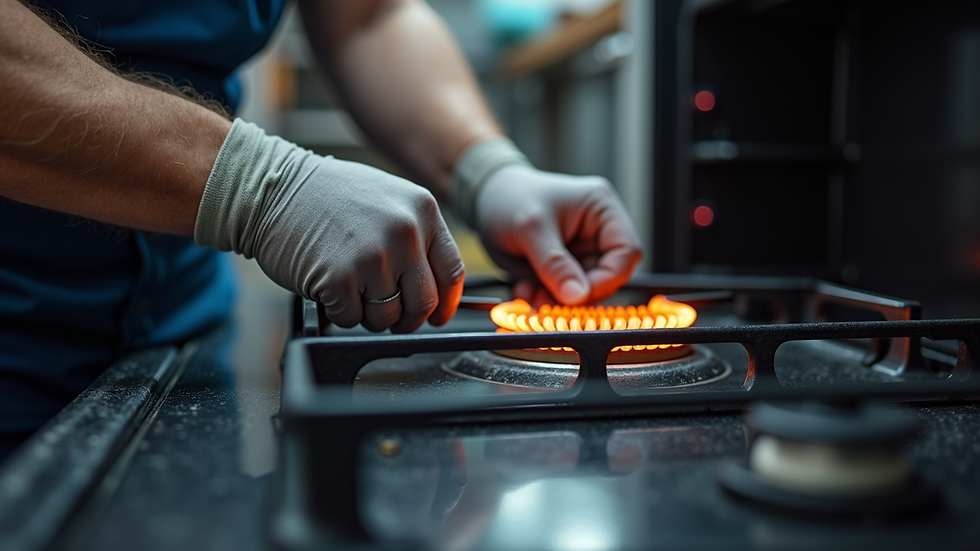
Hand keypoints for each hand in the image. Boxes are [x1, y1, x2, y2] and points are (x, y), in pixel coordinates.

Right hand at [254, 156, 464, 331]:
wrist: (273, 188)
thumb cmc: (326, 197)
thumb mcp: (388, 200)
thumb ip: (416, 237)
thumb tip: (436, 289)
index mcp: (422, 210)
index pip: (451, 272)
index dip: (445, 304)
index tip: (437, 316)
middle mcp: (404, 232)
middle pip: (424, 303)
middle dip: (407, 318)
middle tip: (389, 314)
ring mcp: (373, 256)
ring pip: (387, 316)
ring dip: (368, 313)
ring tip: (349, 285)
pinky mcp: (340, 279)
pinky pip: (352, 319)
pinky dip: (339, 311)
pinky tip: (327, 283)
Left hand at [474, 165, 641, 304]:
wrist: (484, 198)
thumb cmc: (509, 198)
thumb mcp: (530, 229)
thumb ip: (554, 264)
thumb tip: (577, 296)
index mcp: (602, 209)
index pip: (626, 251)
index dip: (607, 278)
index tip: (578, 295)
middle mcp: (597, 230)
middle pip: (607, 275)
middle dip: (576, 294)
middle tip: (548, 302)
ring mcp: (581, 250)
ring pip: (583, 289)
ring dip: (557, 299)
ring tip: (530, 295)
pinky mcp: (564, 265)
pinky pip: (563, 291)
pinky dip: (545, 297)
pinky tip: (525, 289)